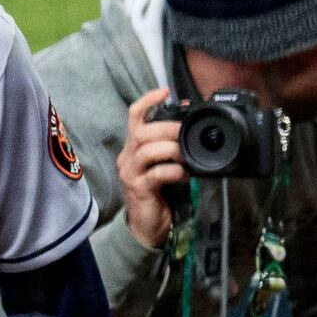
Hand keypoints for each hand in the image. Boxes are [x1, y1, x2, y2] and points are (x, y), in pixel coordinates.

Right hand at [118, 86, 183, 249]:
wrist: (147, 225)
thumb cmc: (158, 192)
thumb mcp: (164, 164)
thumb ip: (171, 146)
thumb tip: (189, 124)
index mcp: (134, 147)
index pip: (133, 117)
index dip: (148, 101)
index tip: (165, 91)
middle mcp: (128, 157)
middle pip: (141, 132)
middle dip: (167, 128)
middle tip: (184, 132)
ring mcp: (131, 173)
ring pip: (147, 150)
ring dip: (171, 150)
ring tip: (185, 156)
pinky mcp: (139, 189)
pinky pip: (156, 174)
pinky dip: (173, 171)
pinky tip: (183, 175)